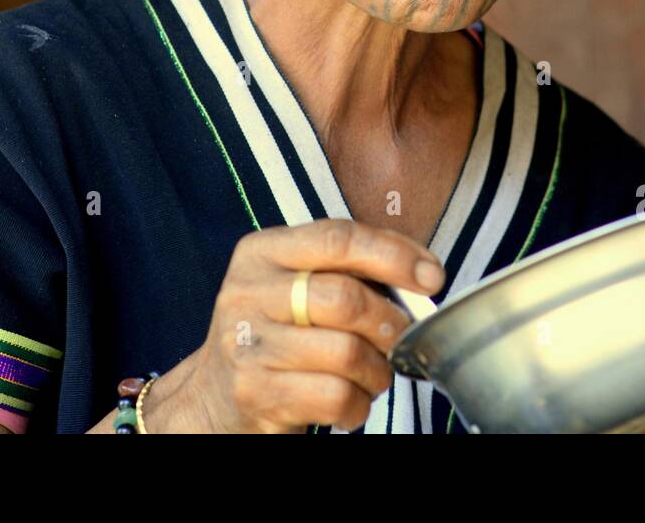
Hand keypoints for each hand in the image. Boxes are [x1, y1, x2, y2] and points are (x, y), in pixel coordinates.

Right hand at [143, 219, 443, 432]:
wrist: (211, 396)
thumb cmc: (276, 332)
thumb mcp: (296, 285)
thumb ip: (350, 270)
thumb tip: (424, 275)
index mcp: (262, 251)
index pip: (338, 238)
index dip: (394, 255)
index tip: (432, 277)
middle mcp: (247, 292)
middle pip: (345, 299)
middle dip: (390, 323)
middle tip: (401, 339)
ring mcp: (247, 345)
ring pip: (346, 353)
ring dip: (377, 371)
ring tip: (374, 374)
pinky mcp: (254, 393)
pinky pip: (335, 397)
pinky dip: (358, 405)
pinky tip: (351, 401)